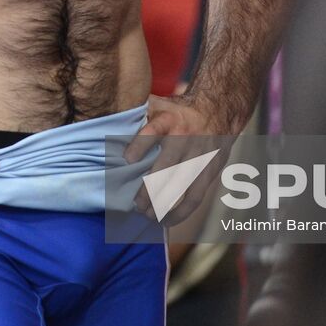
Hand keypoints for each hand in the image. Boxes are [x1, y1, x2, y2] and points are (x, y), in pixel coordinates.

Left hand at [125, 94, 234, 225]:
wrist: (217, 109)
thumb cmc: (178, 111)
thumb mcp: (159, 104)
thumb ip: (138, 113)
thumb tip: (107, 123)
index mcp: (169, 119)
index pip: (153, 131)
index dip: (140, 145)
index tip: (127, 160)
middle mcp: (185, 136)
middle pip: (167, 165)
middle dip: (150, 188)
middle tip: (135, 204)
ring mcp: (199, 154)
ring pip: (182, 184)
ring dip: (164, 203)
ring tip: (148, 215)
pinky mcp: (210, 168)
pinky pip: (197, 195)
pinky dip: (182, 212)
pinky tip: (168, 221)